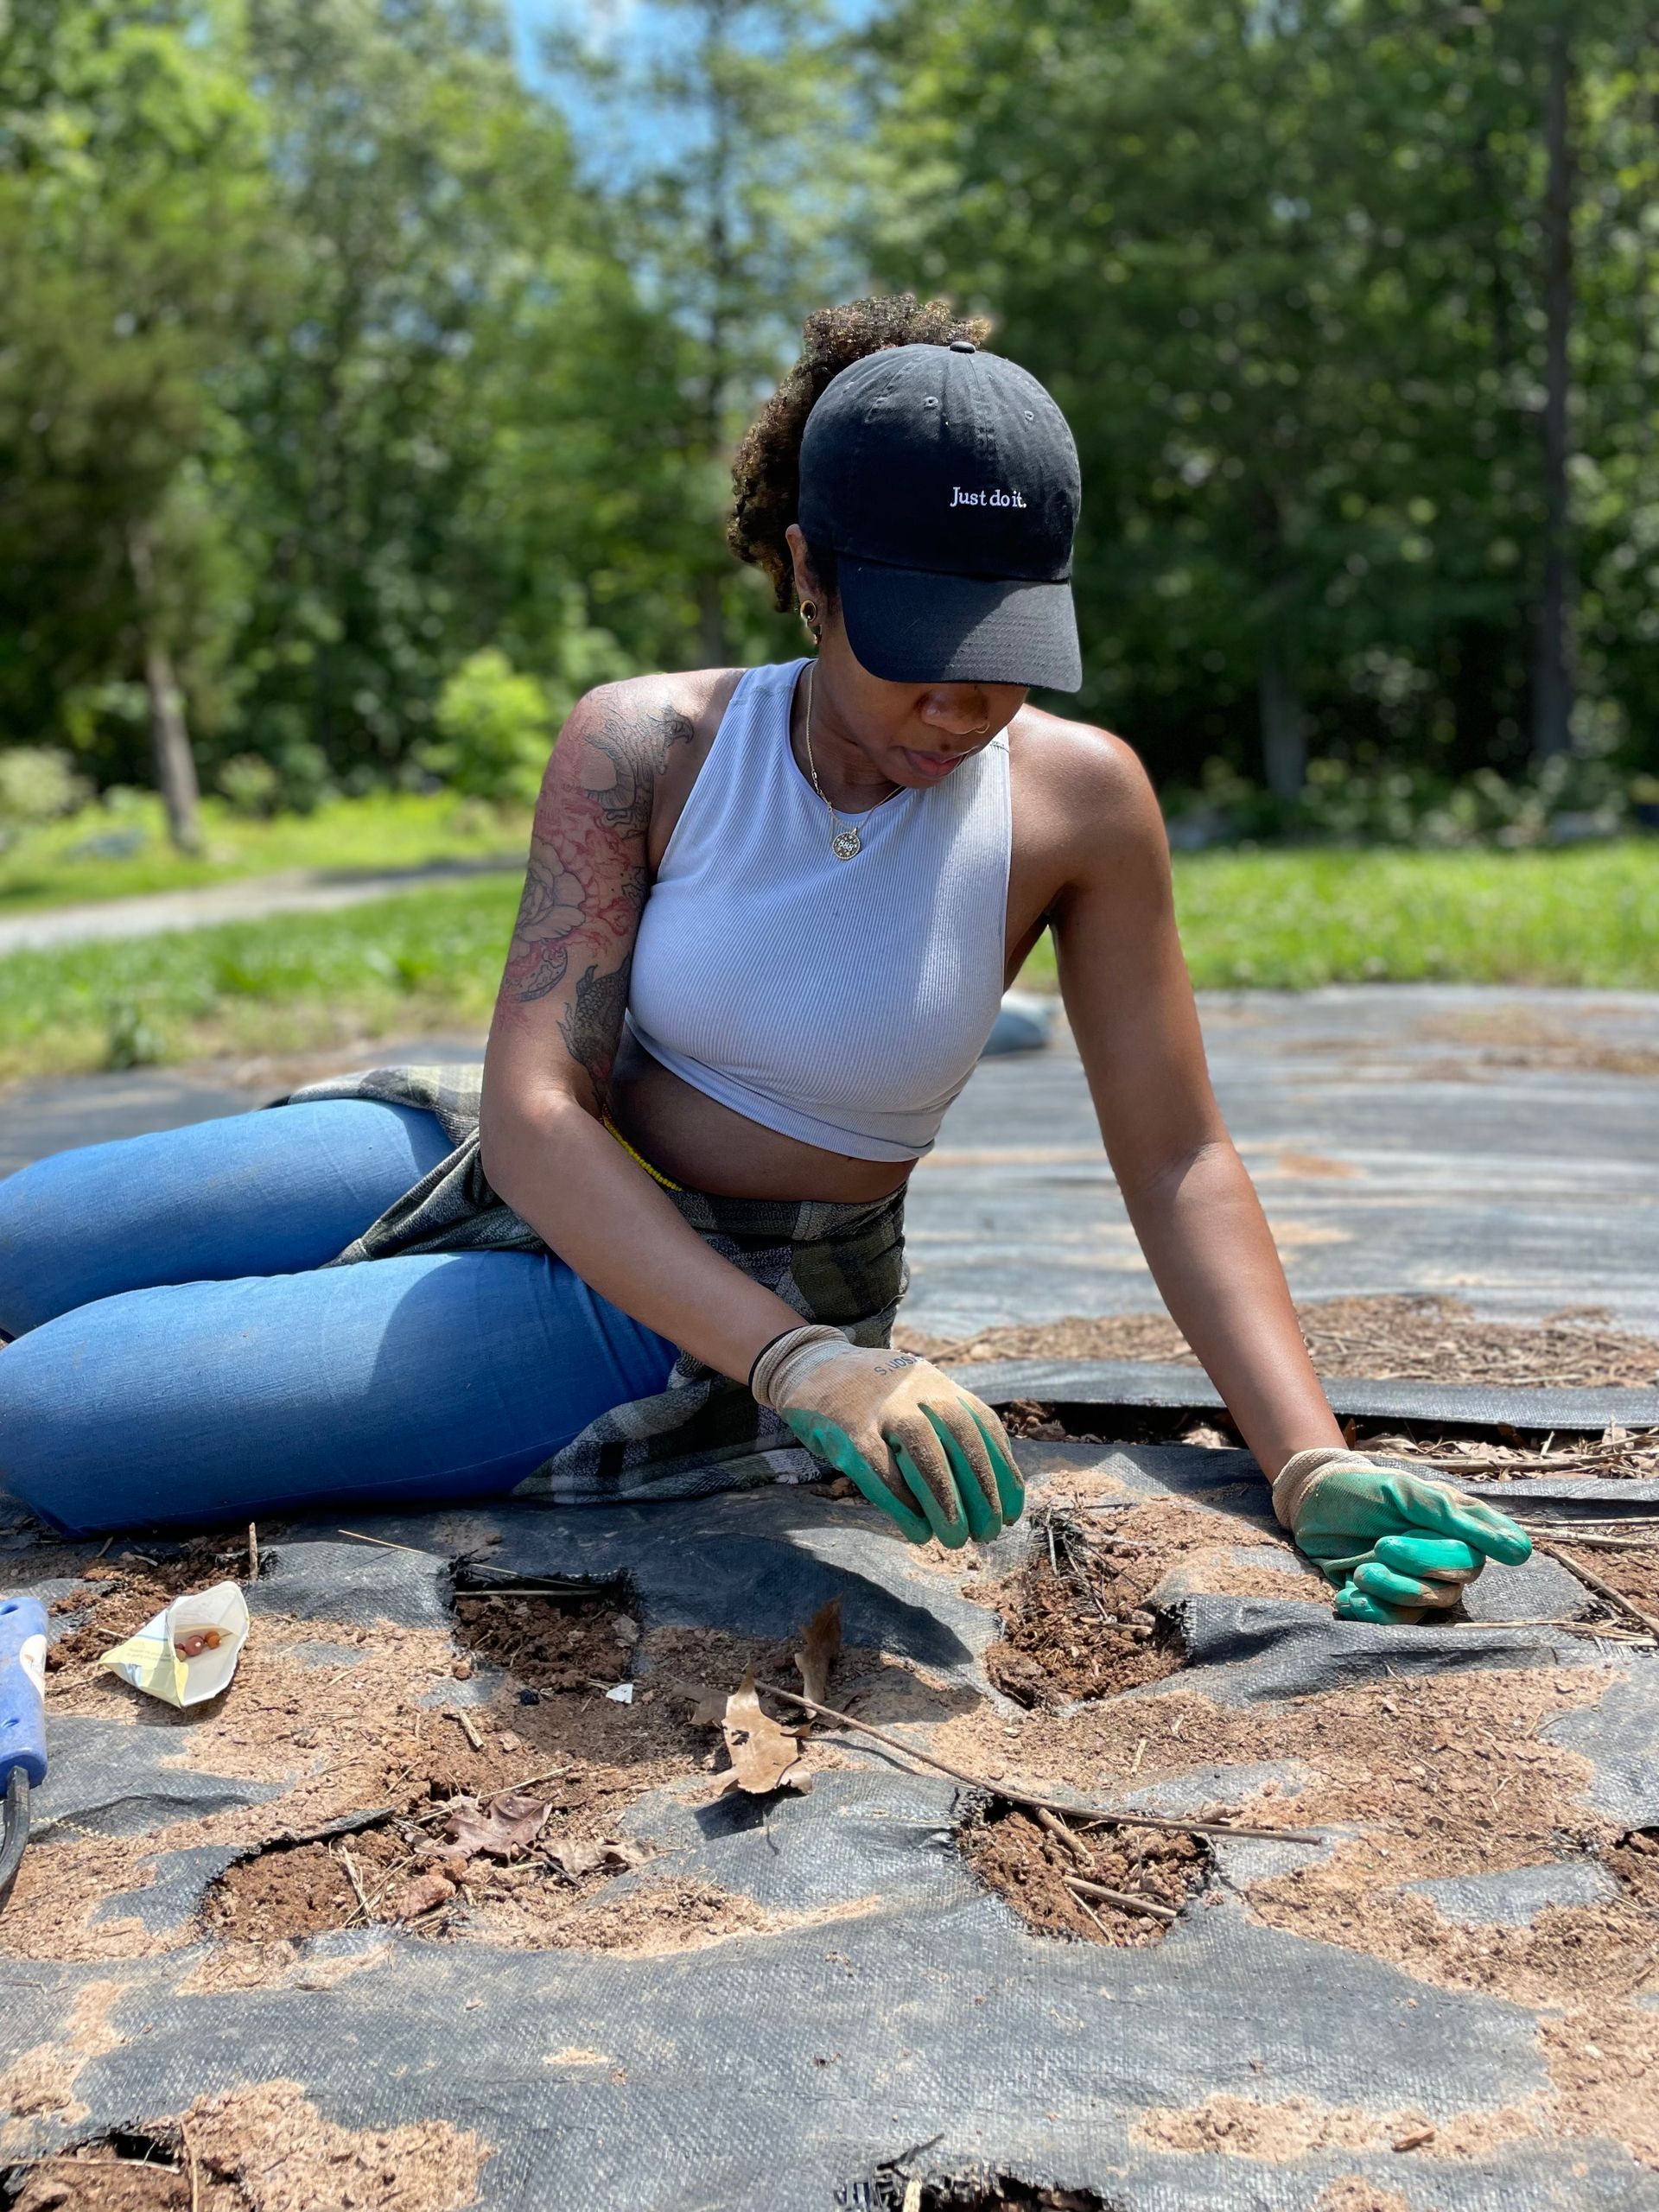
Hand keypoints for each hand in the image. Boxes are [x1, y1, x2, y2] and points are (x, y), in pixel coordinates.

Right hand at [750, 1326, 1023, 1547]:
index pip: (983, 1425)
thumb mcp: (916, 1396)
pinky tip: (916, 1529)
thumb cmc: (874, 1397)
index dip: (1003, 1471)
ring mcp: (878, 1405)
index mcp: (937, 1383)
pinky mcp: (844, 1426)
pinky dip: (900, 1501)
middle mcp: (914, 1388)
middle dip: (981, 1488)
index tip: (1012, 1513)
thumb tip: (988, 1489)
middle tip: (988, 1532)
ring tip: (955, 1537)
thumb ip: (946, 1429)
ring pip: (921, 1449)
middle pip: (960, 1436)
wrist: (811, 1363)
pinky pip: (876, 1466)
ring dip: (944, 1497)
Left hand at [1272, 1448, 1531, 1624]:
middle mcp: (1444, 1559)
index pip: (1480, 1550)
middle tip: (1381, 1545)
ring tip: (1360, 1571)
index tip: (1451, 1541)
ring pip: (1427, 1605)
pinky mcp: (1389, 1603)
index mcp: (1454, 1527)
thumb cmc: (1363, 1491)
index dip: (1470, 1552)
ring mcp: (1418, 1583)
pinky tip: (1348, 1596)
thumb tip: (1519, 1550)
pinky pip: (1396, 1622)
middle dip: (1416, 1566)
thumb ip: (1453, 1516)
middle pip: (1455, 1580)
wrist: (1312, 1505)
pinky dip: (1371, 1612)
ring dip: (1391, 1590)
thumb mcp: (1404, 1491)